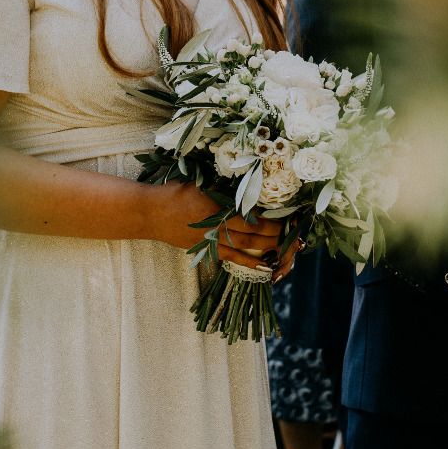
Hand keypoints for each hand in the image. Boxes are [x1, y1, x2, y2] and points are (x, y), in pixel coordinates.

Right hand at [145, 182, 294, 278]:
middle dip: (277, 233)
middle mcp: (219, 223)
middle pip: (255, 231)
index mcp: (220, 204)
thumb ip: (226, 186)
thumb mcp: (203, 183)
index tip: (291, 215)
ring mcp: (214, 239)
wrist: (152, 213)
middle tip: (295, 233)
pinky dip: (250, 263)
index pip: (254, 212)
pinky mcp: (208, 249)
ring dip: (269, 248)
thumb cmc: (177, 192)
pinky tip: (265, 268)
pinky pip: (233, 259)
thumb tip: (250, 180)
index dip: (274, 215)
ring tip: (287, 250)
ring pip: (248, 246)